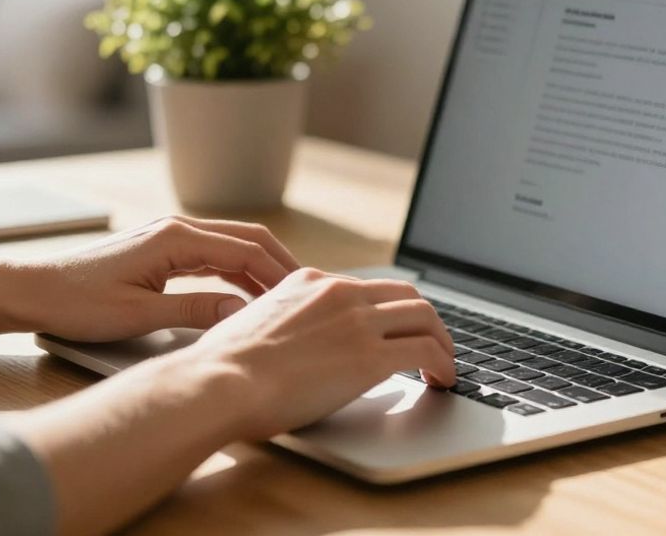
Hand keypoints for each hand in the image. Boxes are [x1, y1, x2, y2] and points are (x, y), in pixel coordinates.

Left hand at [2, 216, 299, 341]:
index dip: (279, 272)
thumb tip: (242, 315)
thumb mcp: (139, 315)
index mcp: (176, 238)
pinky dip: (236, 272)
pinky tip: (247, 295)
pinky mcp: (160, 251)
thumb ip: (195, 312)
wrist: (31, 291)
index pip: (245, 250)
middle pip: (245, 239)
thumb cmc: (76, 302)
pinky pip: (211, 257)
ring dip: (259, 269)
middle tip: (308, 294)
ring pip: (230, 247)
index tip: (304, 295)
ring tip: (284, 298)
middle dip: (279, 265)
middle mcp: (176, 229)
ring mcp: (168, 238)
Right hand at [175, 267, 456, 439]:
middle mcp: (340, 293)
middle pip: (406, 296)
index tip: (397, 329)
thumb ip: (284, 324)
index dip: (390, 310)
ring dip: (442, 342)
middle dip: (425, 321)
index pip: (368, 288)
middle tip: (434, 345)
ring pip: (425, 318)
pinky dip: (445, 365)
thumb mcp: (254, 324)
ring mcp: (357, 322)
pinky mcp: (370, 356)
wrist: (220, 382)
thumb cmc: (224, 368)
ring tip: (445, 366)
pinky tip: (443, 381)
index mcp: (311, 282)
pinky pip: (427, 352)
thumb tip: (291, 347)